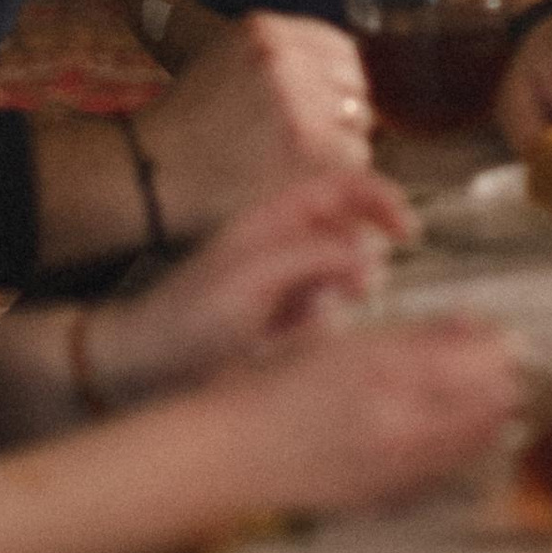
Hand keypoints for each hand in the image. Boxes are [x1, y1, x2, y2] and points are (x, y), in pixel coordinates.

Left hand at [89, 172, 412, 404]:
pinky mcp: (276, 312)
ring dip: (348, 284)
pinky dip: (328, 314)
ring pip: (338, 264)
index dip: (379, 197)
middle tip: (373, 286)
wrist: (143, 367)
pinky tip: (308, 335)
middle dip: (369, 248)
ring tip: (332, 314)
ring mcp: (279, 275)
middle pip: (345, 222)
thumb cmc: (188, 321)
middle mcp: (279, 239)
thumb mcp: (254, 283)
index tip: (408, 230)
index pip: (339, 185)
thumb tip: (368, 255)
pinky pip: (321, 302)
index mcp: (271, 219)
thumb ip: (312, 259)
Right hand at [137, 11, 376, 236]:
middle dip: (342, 114)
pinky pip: (356, 158)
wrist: (149, 173)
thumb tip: (346, 72)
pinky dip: (336, 175)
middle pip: (356, 84)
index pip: (342, 47)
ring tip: (296, 162)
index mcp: (266, 29)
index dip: (338, 83)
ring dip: (340, 146)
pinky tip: (298, 180)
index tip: (325, 107)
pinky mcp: (310, 147)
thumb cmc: (187, 126)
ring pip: (360, 122)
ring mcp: (300, 101)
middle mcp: (285, 57)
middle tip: (308, 142)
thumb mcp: (227, 60)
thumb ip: (283, 55)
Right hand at [197, 313, 517, 521]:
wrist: (235, 453)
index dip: (503, 345)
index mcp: (388, 370)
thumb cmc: (279, 387)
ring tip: (492, 396)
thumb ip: (412, 335)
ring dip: (494, 415)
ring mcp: (397, 464)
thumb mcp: (346, 342)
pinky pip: (449, 472)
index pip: (481, 358)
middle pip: (492, 401)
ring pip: (478, 440)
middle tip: (504, 364)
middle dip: (506, 379)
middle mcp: (400, 420)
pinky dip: (467, 450)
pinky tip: (462, 435)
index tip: (504, 336)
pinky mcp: (389, 495)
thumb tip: (469, 323)